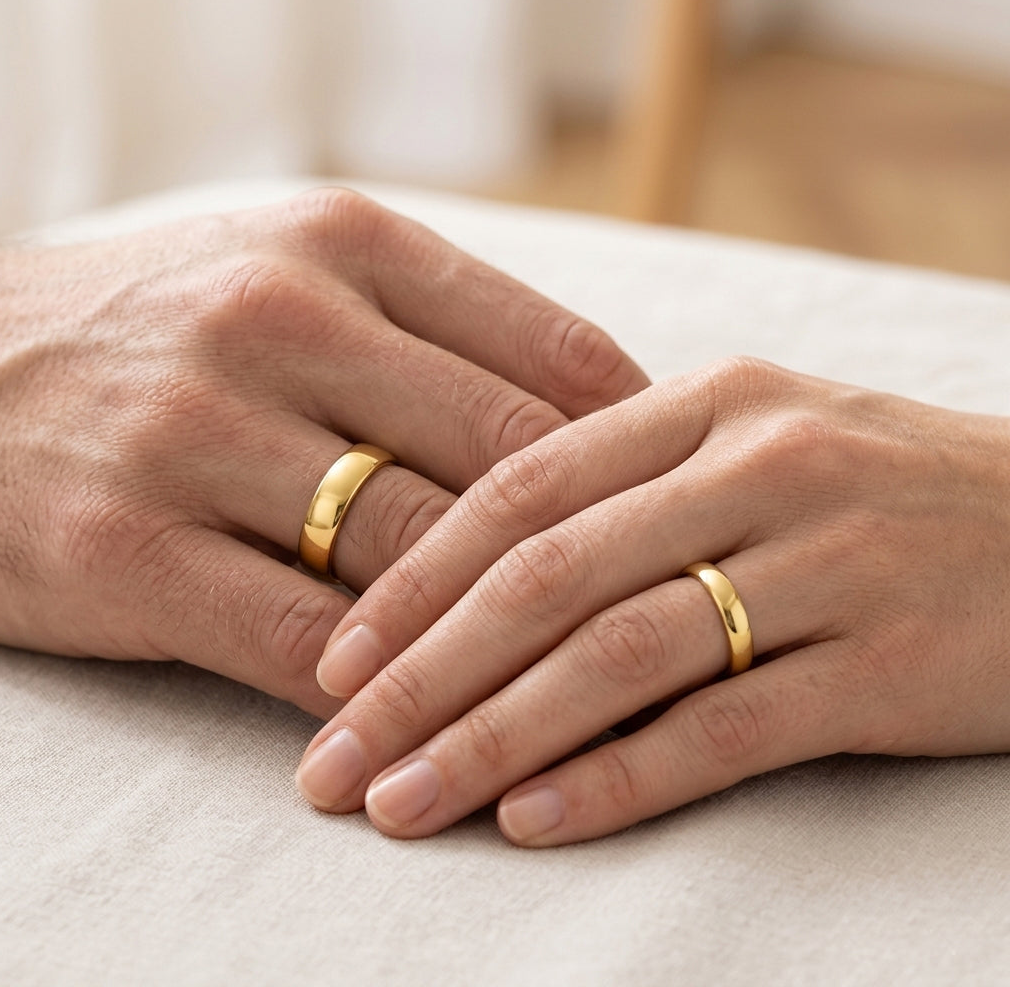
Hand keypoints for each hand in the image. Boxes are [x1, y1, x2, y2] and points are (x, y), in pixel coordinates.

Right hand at [0, 189, 646, 716]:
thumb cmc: (160, 327)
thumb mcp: (298, 273)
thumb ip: (439, 332)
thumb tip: (599, 414)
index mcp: (347, 246)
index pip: (554, 357)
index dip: (641, 453)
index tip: (677, 522)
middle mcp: (281, 322)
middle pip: (508, 462)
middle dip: (600, 558)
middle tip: (670, 623)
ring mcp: (200, 435)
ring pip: (416, 560)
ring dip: (508, 644)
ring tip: (586, 698)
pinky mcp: (128, 550)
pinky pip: (304, 645)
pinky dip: (390, 697)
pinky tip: (442, 725)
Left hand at [296, 357, 1009, 841]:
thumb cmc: (875, 490)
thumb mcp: (752, 448)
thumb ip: (627, 489)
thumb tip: (474, 579)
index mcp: (706, 404)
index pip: (519, 490)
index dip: (414, 580)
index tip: (333, 660)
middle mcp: (760, 466)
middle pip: (548, 577)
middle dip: (421, 676)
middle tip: (333, 760)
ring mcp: (830, 559)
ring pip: (621, 654)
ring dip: (495, 739)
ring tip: (403, 805)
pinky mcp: (893, 663)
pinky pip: (727, 728)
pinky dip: (620, 779)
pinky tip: (536, 821)